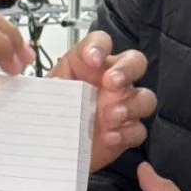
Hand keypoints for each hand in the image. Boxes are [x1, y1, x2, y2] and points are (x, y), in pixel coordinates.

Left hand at [51, 29, 156, 171]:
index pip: (101, 42)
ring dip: (131, 105)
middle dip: (127, 70)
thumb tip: (53, 82)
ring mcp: (123, 106)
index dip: (100, 46)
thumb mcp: (45, 95)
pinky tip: (110, 137)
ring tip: (111, 116)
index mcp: (89, 66)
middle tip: (111, 83)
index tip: (93, 59)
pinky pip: (139, 129)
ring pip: (145, 97)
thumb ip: (50, 86)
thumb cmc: (51, 115)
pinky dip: (126, 133)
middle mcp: (111, 81)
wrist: (52, 148)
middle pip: (135, 62)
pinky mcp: (127, 132)